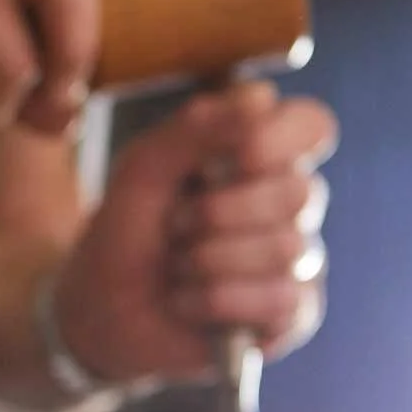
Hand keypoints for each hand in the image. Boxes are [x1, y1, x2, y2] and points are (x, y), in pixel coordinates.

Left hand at [53, 81, 337, 383]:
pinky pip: (279, 299)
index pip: (311, 126)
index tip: (235, 155)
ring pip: (285, 248)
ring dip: (207, 260)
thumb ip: (194, 127)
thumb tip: (261, 97)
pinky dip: (216, 300)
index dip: (280, 138)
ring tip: (176, 267)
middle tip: (175, 226)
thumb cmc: (128, 232)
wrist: (100, 311)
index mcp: (262, 157)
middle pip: (298, 190)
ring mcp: (298, 260)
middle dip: (219, 212)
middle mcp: (290, 205)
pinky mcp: (292, 314)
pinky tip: (187, 302)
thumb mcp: (143, 169)